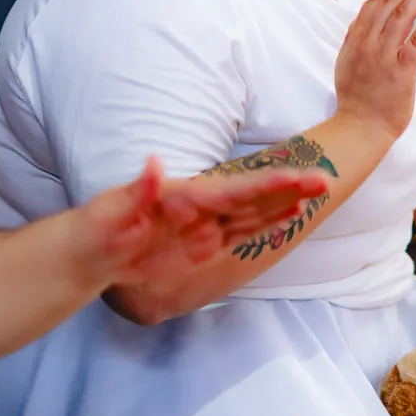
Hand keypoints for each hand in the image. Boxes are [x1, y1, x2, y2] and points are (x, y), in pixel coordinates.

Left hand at [79, 157, 330, 286]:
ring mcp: (204, 227)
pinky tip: (287, 216)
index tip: (297, 177)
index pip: (234, 191)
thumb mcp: (112, 211)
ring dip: (284, 203)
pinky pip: (240, 234)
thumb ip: (138, 190)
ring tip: (318, 192)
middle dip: (288, 188)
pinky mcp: (202, 245)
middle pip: (253, 197)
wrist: (89, 251)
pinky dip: (266, 224)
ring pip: (253, 213)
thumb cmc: (97, 228)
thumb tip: (154, 164)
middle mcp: (200, 210)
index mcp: (185, 198)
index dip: (267, 185)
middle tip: (326, 178)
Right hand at [334, 0, 415, 141]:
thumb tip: (361, 20)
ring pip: (404, 15)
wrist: (360, 128)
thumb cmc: (356, 98)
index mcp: (356, 38)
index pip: (376, 1)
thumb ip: (355, 39)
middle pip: (392, 2)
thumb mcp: (347, 62)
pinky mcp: (401, 71)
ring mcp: (384, 55)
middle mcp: (368, 42)